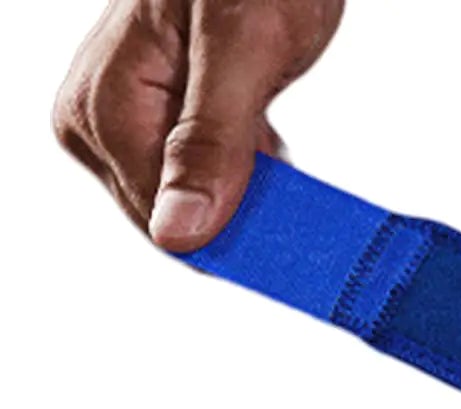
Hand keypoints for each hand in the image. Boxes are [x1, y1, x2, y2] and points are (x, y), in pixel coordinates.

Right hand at [53, 0, 343, 251]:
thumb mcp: (244, 48)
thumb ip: (212, 141)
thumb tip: (179, 232)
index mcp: (102, 109)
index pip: (164, 226)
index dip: (232, 237)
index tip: (291, 235)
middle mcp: (100, 120)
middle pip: (177, 221)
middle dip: (239, 213)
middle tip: (290, 176)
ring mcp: (128, 121)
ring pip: (196, 205)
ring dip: (249, 195)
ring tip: (276, 145)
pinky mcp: (162, 119)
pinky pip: (207, 177)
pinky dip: (249, 176)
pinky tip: (269, 145)